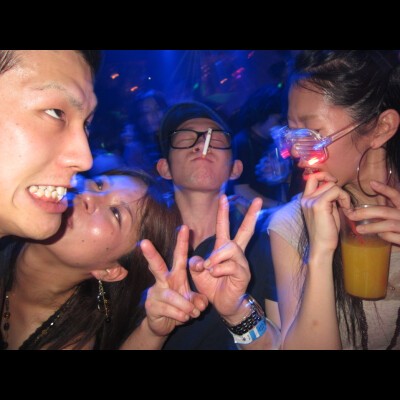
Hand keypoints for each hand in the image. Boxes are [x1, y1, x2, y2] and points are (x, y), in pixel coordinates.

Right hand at [140, 225, 207, 337]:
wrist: (163, 325)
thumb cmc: (178, 307)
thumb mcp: (191, 302)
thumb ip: (198, 300)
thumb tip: (202, 303)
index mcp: (174, 275)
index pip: (179, 256)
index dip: (182, 242)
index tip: (184, 227)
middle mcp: (162, 280)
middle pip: (156, 265)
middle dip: (150, 254)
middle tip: (143, 242)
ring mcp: (154, 292)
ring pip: (172, 295)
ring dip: (185, 305)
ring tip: (193, 313)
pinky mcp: (151, 306)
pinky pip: (170, 309)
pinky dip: (181, 315)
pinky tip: (184, 318)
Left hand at [189, 195, 261, 319]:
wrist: (223, 304)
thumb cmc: (212, 285)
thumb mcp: (198, 272)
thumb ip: (195, 263)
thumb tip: (201, 261)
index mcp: (224, 248)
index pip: (224, 226)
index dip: (223, 212)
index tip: (224, 196)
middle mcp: (235, 252)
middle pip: (245, 230)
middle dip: (251, 215)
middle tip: (259, 200)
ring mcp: (241, 262)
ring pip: (231, 248)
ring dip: (217, 255)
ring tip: (209, 266)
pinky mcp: (243, 274)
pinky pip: (231, 265)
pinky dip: (219, 269)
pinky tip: (215, 274)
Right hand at [301, 171, 350, 252]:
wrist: (321, 246)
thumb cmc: (326, 232)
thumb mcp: (326, 211)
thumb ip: (328, 198)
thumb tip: (336, 188)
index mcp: (305, 199)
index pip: (312, 178)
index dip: (324, 176)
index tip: (334, 184)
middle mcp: (305, 198)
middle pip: (323, 179)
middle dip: (336, 187)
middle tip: (343, 200)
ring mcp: (310, 201)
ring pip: (331, 185)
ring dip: (343, 195)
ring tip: (346, 208)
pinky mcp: (318, 205)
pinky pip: (335, 191)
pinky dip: (344, 198)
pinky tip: (346, 209)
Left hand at [346, 180, 399, 244]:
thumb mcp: (396, 214)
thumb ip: (386, 211)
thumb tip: (362, 210)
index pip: (396, 195)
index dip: (385, 189)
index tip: (372, 183)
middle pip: (385, 211)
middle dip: (365, 213)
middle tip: (351, 215)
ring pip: (388, 225)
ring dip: (371, 227)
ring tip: (358, 229)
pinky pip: (391, 236)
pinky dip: (383, 235)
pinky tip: (378, 235)